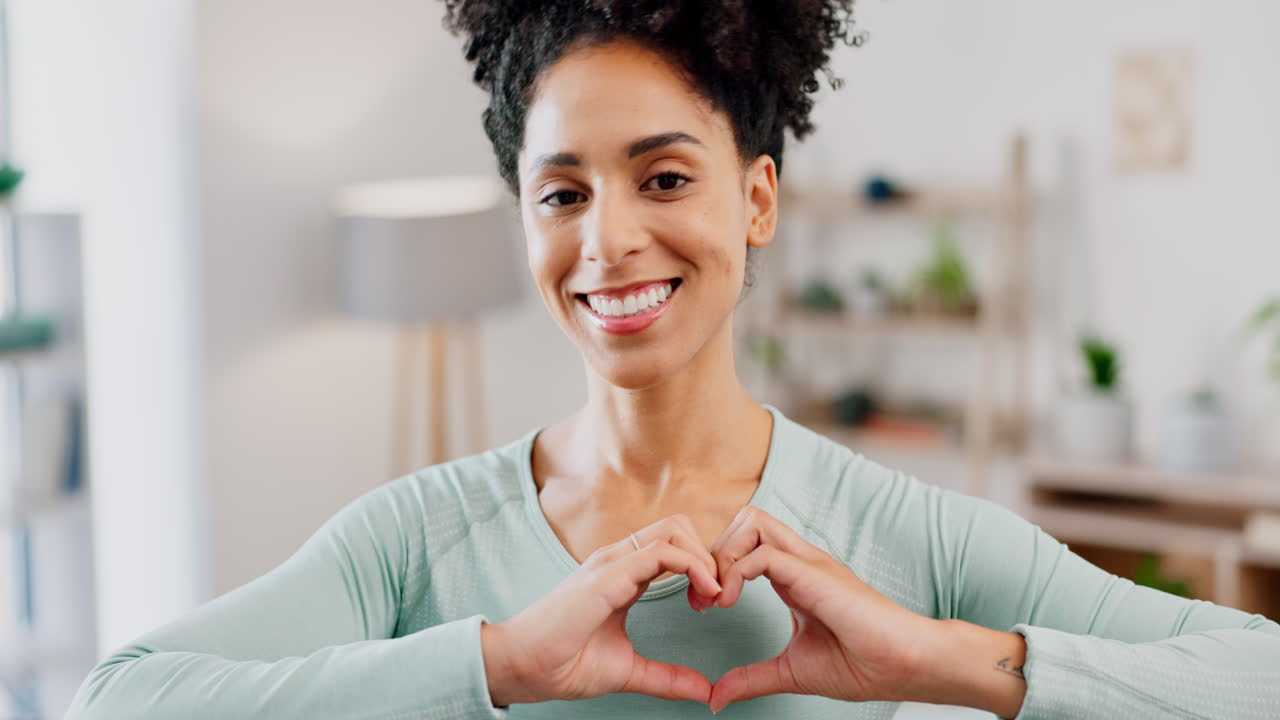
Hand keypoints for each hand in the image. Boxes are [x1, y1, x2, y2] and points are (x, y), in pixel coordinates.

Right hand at [481, 514, 722, 705]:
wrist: (524, 667)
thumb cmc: (564, 663)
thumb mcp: (629, 670)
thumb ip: (667, 677)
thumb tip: (704, 690)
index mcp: (622, 574)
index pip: (673, 546)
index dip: (701, 568)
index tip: (711, 604)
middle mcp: (618, 559)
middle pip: (678, 527)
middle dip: (708, 556)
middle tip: (717, 597)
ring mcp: (612, 562)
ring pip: (674, 530)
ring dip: (705, 559)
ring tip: (713, 595)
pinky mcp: (609, 573)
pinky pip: (661, 551)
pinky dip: (692, 566)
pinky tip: (703, 593)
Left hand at [706, 506, 939, 713]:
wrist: (906, 667)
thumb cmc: (862, 665)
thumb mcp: (791, 672)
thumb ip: (752, 678)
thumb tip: (717, 697)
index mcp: (795, 576)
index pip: (746, 542)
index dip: (716, 566)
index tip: (703, 606)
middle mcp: (800, 561)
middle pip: (745, 518)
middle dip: (713, 551)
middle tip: (704, 597)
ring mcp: (809, 562)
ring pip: (751, 520)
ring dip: (723, 554)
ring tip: (719, 597)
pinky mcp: (815, 574)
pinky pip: (763, 553)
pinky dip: (736, 572)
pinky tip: (731, 603)